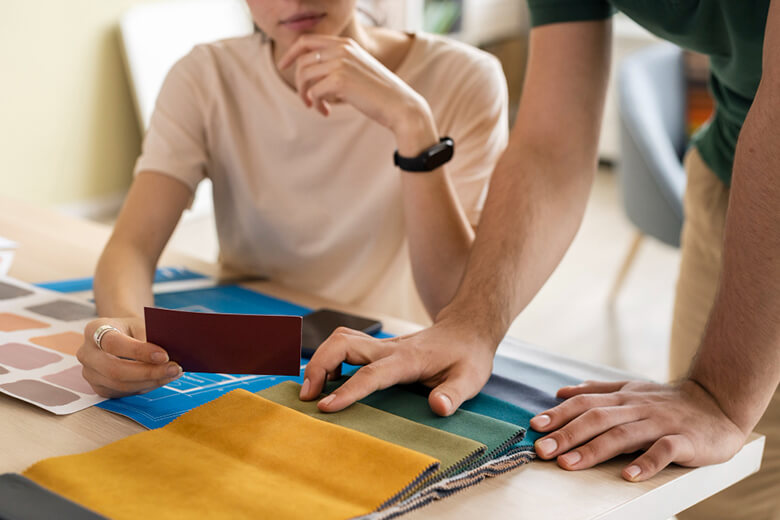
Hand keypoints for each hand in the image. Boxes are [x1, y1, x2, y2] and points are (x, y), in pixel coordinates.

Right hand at [77, 317, 181, 397]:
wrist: (119, 334)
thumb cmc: (131, 327)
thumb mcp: (140, 323)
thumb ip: (151, 336)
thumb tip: (171, 353)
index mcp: (94, 330)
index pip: (114, 343)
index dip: (140, 352)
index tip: (164, 355)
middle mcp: (86, 353)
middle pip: (115, 370)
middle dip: (149, 372)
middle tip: (175, 368)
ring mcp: (90, 373)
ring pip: (120, 385)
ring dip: (151, 381)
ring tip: (174, 373)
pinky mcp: (100, 388)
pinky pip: (124, 392)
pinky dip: (146, 386)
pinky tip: (162, 379)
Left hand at [278, 34, 435, 151]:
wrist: (400, 105)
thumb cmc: (379, 93)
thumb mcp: (358, 70)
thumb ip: (337, 65)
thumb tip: (310, 72)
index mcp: (345, 43)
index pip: (307, 41)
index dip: (291, 53)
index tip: (283, 66)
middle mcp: (341, 49)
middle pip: (302, 61)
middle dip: (299, 82)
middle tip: (306, 99)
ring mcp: (340, 62)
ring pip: (304, 76)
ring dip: (305, 95)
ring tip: (315, 107)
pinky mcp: (340, 80)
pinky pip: (314, 92)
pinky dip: (316, 104)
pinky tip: (326, 112)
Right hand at [299, 314, 497, 415]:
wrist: (467, 329)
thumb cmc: (467, 356)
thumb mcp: (470, 378)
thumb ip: (454, 394)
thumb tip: (438, 408)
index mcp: (408, 359)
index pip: (372, 374)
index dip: (348, 390)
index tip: (326, 407)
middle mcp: (389, 348)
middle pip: (343, 343)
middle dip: (319, 366)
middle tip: (307, 397)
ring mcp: (382, 345)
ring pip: (340, 339)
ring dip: (319, 360)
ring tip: (311, 390)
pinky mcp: (378, 347)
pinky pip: (345, 344)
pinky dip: (328, 358)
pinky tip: (329, 380)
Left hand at [529, 379, 746, 480]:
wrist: (719, 402)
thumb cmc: (668, 402)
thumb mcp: (630, 390)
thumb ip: (597, 391)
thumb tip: (562, 391)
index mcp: (622, 397)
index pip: (585, 403)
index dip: (559, 414)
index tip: (535, 426)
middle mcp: (637, 407)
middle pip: (597, 419)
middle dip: (566, 434)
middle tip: (542, 450)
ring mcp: (660, 423)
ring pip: (623, 434)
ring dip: (594, 450)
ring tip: (569, 464)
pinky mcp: (685, 440)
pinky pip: (664, 450)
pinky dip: (646, 462)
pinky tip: (628, 476)